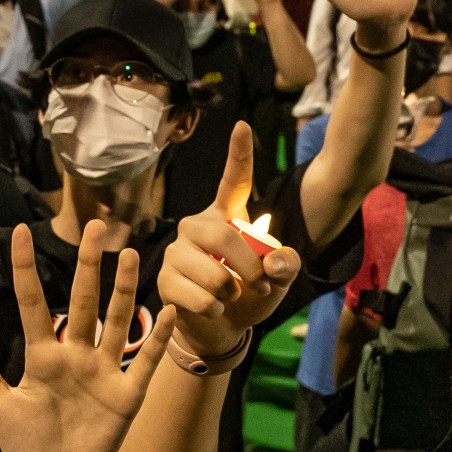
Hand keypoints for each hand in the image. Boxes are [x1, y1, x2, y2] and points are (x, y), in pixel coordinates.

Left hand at [0, 221, 176, 451]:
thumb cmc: (29, 443)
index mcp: (41, 355)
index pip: (32, 302)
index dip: (26, 268)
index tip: (20, 231)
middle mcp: (75, 355)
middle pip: (83, 301)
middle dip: (88, 264)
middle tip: (95, 225)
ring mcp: (103, 371)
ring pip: (116, 321)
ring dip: (124, 289)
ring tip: (130, 254)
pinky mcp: (126, 394)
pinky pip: (145, 362)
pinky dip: (159, 339)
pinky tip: (169, 311)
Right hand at [159, 122, 301, 356]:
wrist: (220, 327)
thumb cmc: (249, 293)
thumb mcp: (278, 280)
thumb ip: (286, 266)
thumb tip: (275, 263)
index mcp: (224, 218)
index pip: (232, 182)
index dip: (238, 155)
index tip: (242, 125)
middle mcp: (196, 227)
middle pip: (224, 236)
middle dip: (250, 267)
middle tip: (261, 285)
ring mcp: (176, 252)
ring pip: (212, 271)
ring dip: (232, 292)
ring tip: (232, 297)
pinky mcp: (164, 279)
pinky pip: (197, 294)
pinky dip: (215, 308)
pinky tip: (213, 307)